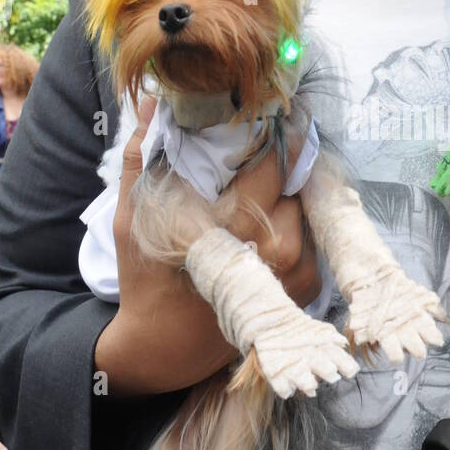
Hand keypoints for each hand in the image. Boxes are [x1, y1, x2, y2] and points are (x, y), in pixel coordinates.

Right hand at [94, 97, 321, 396]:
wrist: (166, 345)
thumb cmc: (148, 279)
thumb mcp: (135, 217)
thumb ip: (144, 159)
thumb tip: (155, 104)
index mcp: (231, 227)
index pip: (273, 165)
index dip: (279, 134)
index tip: (281, 111)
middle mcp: (272, 249)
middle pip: (295, 184)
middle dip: (284, 164)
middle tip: (274, 143)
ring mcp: (295, 272)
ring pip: (308, 210)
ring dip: (293, 196)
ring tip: (271, 185)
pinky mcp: (306, 288)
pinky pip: (314, 238)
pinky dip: (299, 224)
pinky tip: (275, 217)